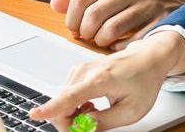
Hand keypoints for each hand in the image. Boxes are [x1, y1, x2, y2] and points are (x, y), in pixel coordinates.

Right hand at [29, 31, 184, 130]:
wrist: (148, 59)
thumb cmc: (143, 81)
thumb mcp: (131, 111)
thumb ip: (105, 122)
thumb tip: (83, 128)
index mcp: (100, 80)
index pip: (70, 97)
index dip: (51, 109)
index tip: (36, 114)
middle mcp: (86, 72)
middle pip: (62, 104)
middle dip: (70, 122)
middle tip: (89, 128)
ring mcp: (80, 70)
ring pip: (63, 101)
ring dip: (74, 115)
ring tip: (96, 113)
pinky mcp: (78, 72)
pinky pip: (67, 95)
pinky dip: (75, 106)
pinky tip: (90, 106)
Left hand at [51, 0, 184, 49]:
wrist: (177, 0)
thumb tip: (55, 4)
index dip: (72, 18)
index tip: (74, 27)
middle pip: (94, 15)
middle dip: (85, 32)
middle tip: (87, 36)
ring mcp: (148, 4)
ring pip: (111, 30)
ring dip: (101, 41)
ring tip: (101, 41)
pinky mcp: (160, 21)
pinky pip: (131, 41)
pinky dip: (120, 47)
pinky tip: (118, 44)